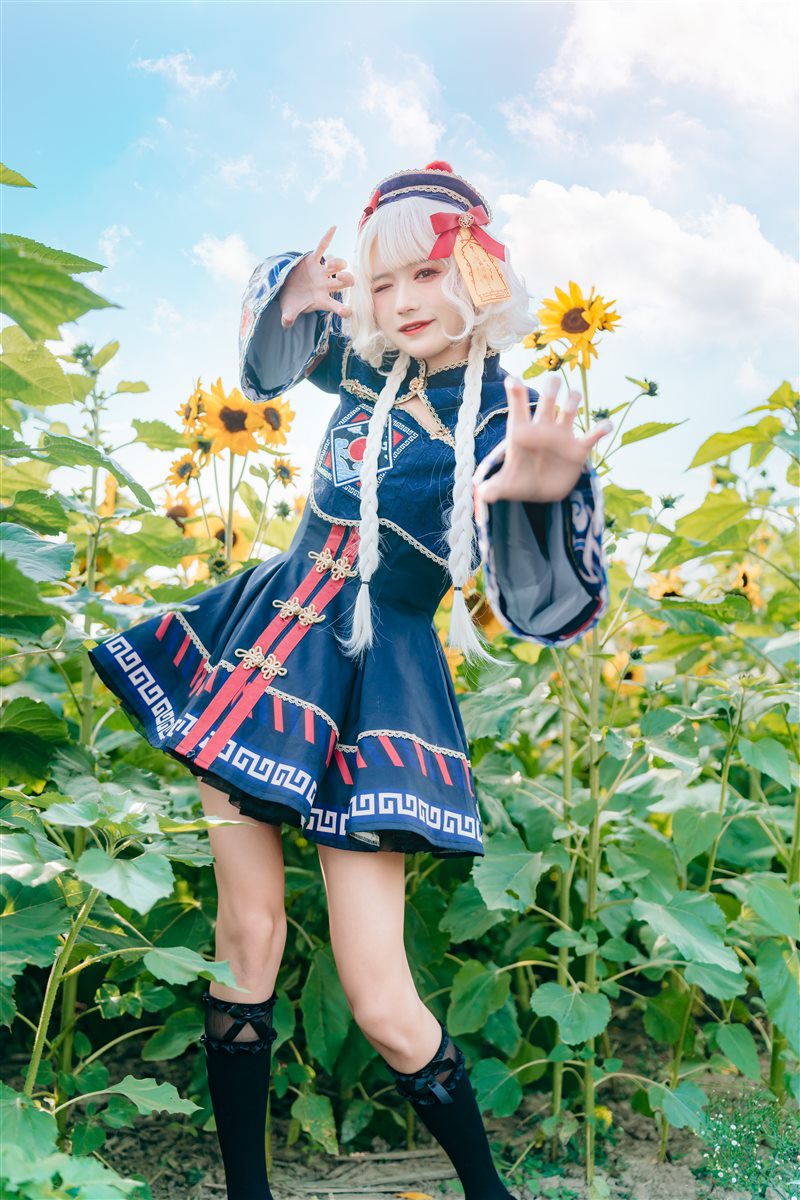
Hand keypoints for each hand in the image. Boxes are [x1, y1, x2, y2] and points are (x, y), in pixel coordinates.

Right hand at [279, 225, 354, 327]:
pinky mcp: (313, 260)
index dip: (343, 310)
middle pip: (345, 281)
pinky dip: (327, 238)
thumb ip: (289, 317)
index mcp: (323, 300)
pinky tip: (333, 228)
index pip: (337, 306)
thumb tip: (285, 322)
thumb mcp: (289, 311)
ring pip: (337, 265)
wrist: (286, 290)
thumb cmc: (292, 302)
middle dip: (347, 279)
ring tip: (329, 266)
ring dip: (337, 264)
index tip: (347, 311)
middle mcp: (327, 285)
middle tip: (342, 278)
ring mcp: (322, 272)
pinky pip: (322, 247)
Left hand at [475, 375, 611, 504]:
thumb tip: (483, 495)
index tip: (512, 380)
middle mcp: (543, 428)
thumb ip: (493, 488)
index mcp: (521, 432)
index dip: (515, 393)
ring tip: (573, 400)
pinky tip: (605, 426)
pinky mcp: (578, 450)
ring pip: (570, 409)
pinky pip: (592, 435)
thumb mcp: (504, 487)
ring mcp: (562, 436)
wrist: (539, 492)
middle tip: (554, 381)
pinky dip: (600, 429)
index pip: (518, 408)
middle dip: (551, 388)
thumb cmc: (517, 482)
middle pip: (547, 400)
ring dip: (573, 401)